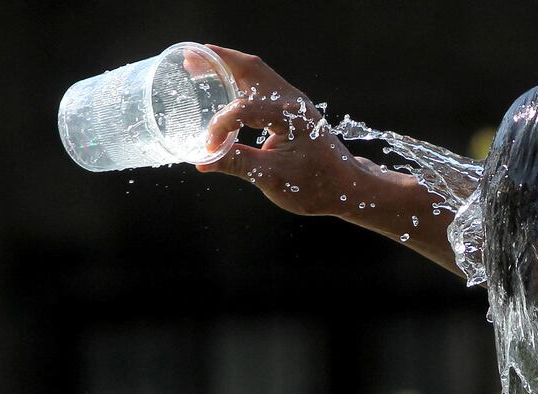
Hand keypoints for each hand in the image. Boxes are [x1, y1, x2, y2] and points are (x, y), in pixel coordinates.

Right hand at [196, 45, 362, 216]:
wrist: (346, 188)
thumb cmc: (316, 185)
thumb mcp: (273, 178)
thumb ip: (237, 164)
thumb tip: (203, 161)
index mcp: (290, 116)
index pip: (243, 109)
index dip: (221, 126)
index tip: (209, 148)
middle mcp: (293, 101)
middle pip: (251, 69)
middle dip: (219, 62)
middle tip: (190, 61)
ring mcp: (295, 102)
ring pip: (257, 73)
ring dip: (229, 67)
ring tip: (202, 65)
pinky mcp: (293, 110)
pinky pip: (263, 85)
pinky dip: (241, 80)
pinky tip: (226, 86)